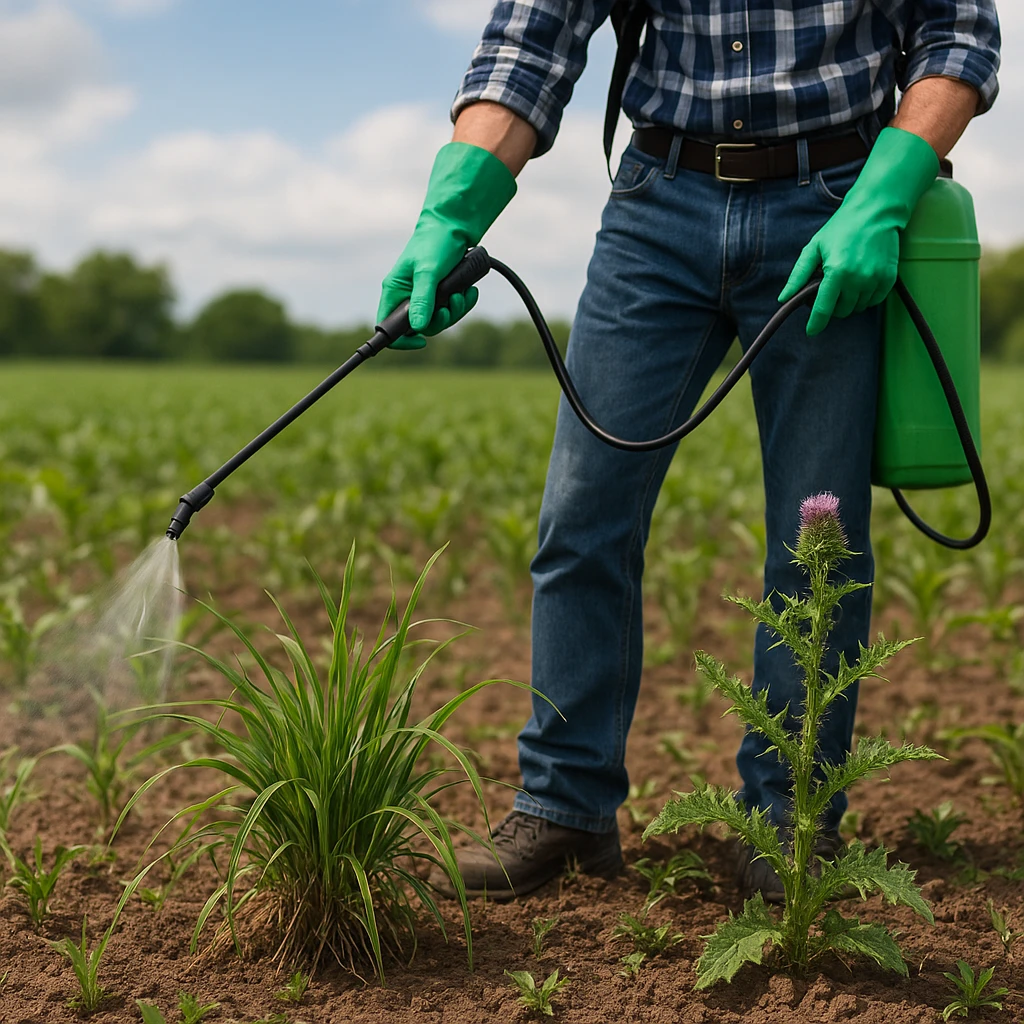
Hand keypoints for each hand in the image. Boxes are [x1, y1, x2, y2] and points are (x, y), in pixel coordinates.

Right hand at [377, 142, 515, 349]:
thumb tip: (418, 328)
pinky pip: (452, 309)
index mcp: (395, 291)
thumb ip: (423, 300)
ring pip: (439, 320)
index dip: (401, 340)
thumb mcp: (428, 272)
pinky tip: (469, 291)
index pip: (387, 327)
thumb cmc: (435, 243)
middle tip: (451, 305)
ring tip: (463, 293)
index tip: (421, 342)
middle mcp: (408, 296)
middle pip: (420, 327)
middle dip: (440, 320)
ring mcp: (425, 295)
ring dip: (455, 311)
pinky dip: (463, 303)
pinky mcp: (441, 292)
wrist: (455, 225)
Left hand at [779, 127, 939, 336]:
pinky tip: (859, 283)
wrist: (876, 211)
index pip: (823, 309)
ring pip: (857, 308)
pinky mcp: (889, 278)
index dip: (816, 323)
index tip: (811, 331)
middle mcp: (857, 279)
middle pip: (841, 311)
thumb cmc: (841, 228)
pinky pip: (873, 301)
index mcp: (836, 272)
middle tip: (829, 289)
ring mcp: (875, 279)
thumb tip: (783, 298)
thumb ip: (798, 275)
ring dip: (848, 302)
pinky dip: (864, 298)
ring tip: (845, 282)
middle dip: (832, 306)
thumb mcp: (814, 248)